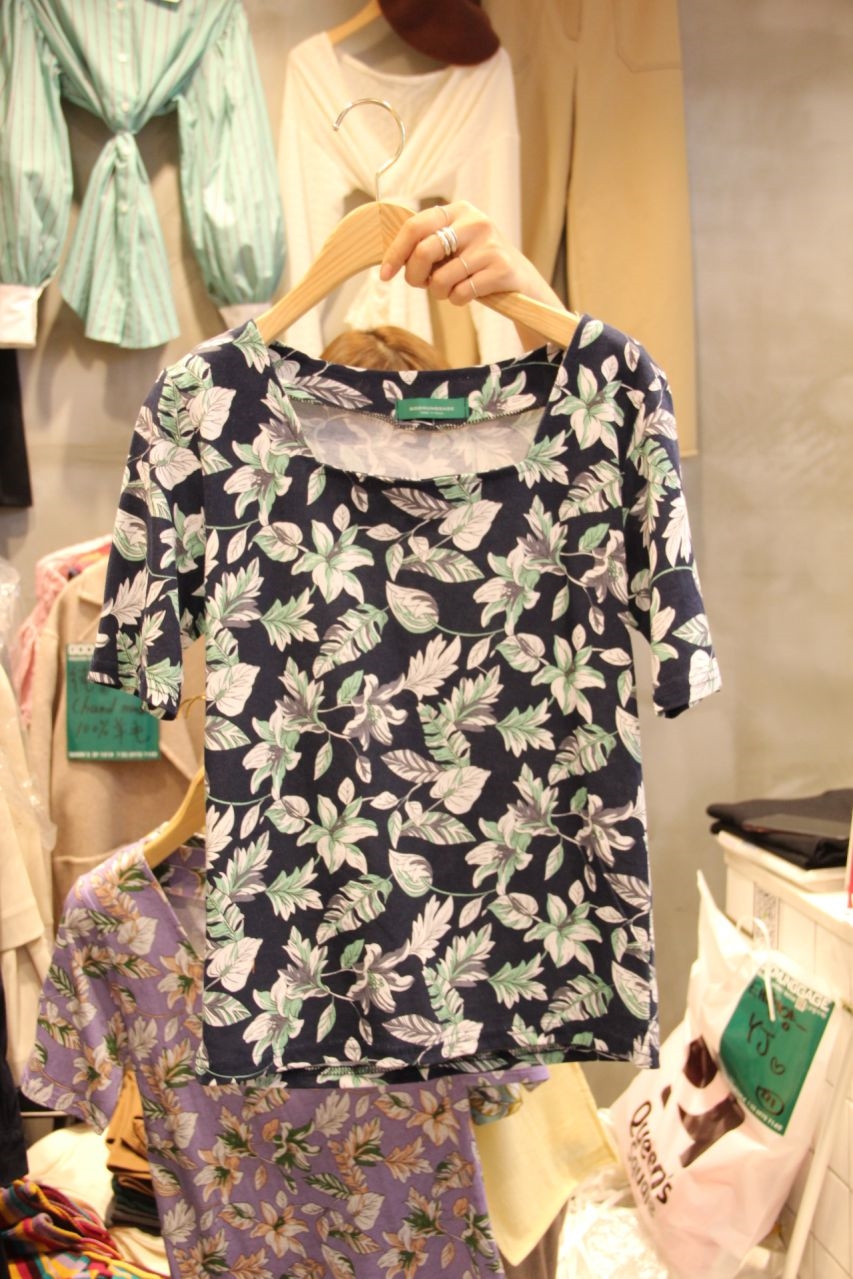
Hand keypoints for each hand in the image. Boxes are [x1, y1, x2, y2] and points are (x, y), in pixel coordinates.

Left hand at [379, 201, 566, 347]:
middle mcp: (474, 221)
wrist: (520, 282)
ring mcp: (489, 244)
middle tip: (423, 286)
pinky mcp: (501, 268)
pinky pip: (461, 293)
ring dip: (440, 293)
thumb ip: (426, 247)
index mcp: (458, 210)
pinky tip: (470, 294)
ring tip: (452, 290)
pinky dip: (458, 300)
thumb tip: (391, 261)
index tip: (385, 275)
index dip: (396, 253)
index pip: (415, 226)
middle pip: (424, 250)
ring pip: (441, 278)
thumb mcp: (453, 247)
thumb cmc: (476, 267)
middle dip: (415, 276)